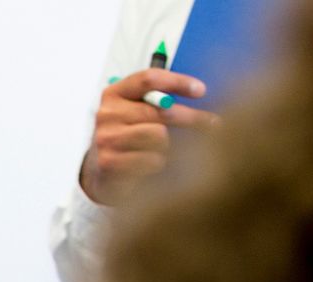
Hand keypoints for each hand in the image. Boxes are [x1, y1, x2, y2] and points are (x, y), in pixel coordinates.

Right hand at [78, 68, 218, 206]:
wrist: (101, 171)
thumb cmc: (128, 136)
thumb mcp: (137, 112)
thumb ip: (158, 100)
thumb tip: (199, 92)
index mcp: (115, 93)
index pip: (149, 79)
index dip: (178, 82)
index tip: (201, 90)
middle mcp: (107, 113)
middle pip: (161, 110)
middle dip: (192, 118)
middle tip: (212, 123)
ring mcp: (106, 138)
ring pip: (158, 135)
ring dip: (168, 145)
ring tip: (164, 150)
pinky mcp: (109, 162)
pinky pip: (151, 159)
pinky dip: (158, 163)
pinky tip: (152, 164)